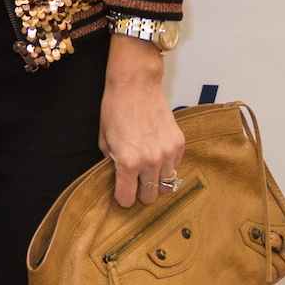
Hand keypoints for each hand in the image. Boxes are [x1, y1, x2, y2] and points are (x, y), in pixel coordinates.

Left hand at [98, 36, 184, 209]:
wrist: (135, 84)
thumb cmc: (116, 109)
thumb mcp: (105, 141)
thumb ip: (112, 165)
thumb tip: (119, 181)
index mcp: (128, 162)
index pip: (128, 199)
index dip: (123, 198)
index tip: (122, 193)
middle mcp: (150, 160)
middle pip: (150, 197)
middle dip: (141, 191)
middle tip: (135, 181)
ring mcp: (167, 152)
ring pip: (166, 185)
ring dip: (156, 180)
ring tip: (147, 168)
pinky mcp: (179, 143)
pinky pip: (176, 167)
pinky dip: (167, 166)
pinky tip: (157, 153)